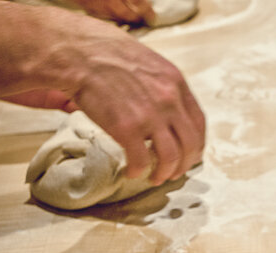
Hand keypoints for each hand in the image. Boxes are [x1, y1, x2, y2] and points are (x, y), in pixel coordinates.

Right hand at [0, 2, 204, 185]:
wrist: (77, 52)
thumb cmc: (106, 53)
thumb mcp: (148, 63)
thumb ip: (162, 86)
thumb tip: (166, 108)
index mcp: (176, 83)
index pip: (198, 123)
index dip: (196, 144)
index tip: (189, 154)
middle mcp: (169, 100)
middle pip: (190, 144)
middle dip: (184, 164)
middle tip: (174, 172)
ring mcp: (150, 115)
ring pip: (171, 157)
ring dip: (165, 173)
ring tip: (156, 178)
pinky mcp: (127, 128)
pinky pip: (140, 160)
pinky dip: (138, 171)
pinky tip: (132, 172)